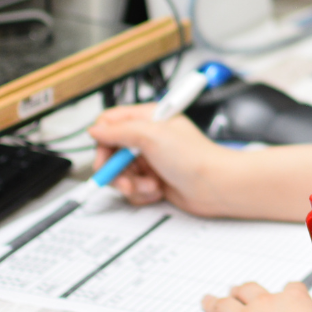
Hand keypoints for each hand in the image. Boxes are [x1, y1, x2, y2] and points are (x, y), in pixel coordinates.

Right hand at [87, 104, 236, 216]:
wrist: (215, 186)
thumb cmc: (194, 157)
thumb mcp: (152, 136)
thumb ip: (120, 131)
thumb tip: (95, 129)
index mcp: (148, 119)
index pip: (111, 122)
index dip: (104, 139)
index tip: (105, 154)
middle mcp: (148, 138)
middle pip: (112, 152)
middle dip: (116, 169)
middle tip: (124, 179)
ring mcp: (151, 160)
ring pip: (121, 174)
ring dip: (131, 183)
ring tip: (149, 185)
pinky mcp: (154, 180)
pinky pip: (133, 188)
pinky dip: (142, 193)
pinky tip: (157, 190)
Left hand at [168, 282, 311, 311]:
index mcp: (294, 299)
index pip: (289, 288)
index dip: (286, 294)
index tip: (286, 297)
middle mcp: (267, 303)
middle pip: (249, 289)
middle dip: (241, 291)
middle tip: (235, 291)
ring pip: (223, 304)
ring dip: (214, 301)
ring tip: (207, 299)